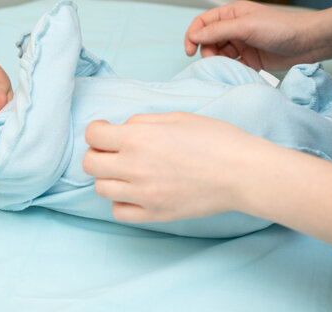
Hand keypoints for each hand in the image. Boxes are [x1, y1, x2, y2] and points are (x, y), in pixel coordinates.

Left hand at [83, 112, 264, 222]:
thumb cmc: (215, 139)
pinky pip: (119, 212)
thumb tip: (123, 129)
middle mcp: (134, 167)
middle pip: (90, 164)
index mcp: (138, 138)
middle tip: (112, 151)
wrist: (241, 172)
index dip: (96, 130)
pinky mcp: (155, 214)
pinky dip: (121, 202)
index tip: (105, 130)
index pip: (92, 135)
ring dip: (108, 178)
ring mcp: (143, 194)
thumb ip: (142, 121)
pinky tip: (135, 192)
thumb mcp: (176, 117)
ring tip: (125, 172)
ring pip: (100, 189)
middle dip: (97, 153)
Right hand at [185, 0, 317, 70]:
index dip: (193, 36)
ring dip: (219, 62)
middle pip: (208, 41)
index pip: (203, 23)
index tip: (189, 51)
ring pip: (218, 55)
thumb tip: (193, 36)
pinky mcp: (249, 60)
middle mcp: (234, 28)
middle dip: (207, 52)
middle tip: (216, 60)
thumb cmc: (281, 28)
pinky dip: (230, 70)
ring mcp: (241, 44)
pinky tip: (238, 71)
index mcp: (232, 14)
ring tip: (230, 66)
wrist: (308, 43)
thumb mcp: (246, 26)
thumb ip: (217, 31)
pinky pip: (231, 66)